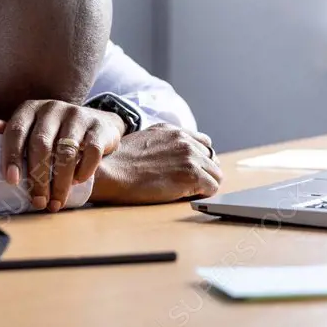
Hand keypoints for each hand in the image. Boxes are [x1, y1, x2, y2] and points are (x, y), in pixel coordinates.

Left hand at [0, 100, 125, 211]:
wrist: (98, 124)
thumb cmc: (56, 132)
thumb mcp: (32, 128)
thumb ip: (11, 132)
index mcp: (31, 109)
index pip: (16, 131)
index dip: (12, 156)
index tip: (12, 181)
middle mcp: (52, 108)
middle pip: (40, 145)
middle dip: (37, 177)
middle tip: (38, 201)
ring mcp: (77, 115)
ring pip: (65, 151)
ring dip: (60, 182)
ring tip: (56, 202)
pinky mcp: (98, 126)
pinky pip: (90, 151)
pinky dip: (84, 170)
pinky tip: (78, 182)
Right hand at [90, 123, 222, 204]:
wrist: (110, 172)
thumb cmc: (119, 163)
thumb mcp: (143, 141)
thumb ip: (163, 144)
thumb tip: (174, 158)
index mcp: (172, 131)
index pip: (204, 142)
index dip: (200, 159)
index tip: (193, 170)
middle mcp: (184, 140)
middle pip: (212, 159)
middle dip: (204, 173)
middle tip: (191, 185)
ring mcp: (189, 156)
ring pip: (216, 174)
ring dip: (205, 184)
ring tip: (187, 192)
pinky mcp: (191, 175)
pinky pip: (213, 187)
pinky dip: (204, 194)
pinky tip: (187, 196)